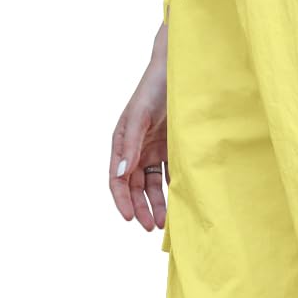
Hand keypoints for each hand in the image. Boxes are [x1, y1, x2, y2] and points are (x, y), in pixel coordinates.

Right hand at [110, 22, 168, 228]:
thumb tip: (121, 175)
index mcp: (122, 143)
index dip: (122, 199)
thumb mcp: (139, 116)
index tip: (130, 217)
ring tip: (164, 222)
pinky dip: (173, 190)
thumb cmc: (154, 88)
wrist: (179, 71)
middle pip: (135, 186)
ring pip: (152, 184)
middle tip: (150, 226)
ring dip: (156, 203)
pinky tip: (178, 203)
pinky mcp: (172, 148)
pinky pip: (170, 174)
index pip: (117, 179)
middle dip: (140, 207)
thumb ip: (130, 144)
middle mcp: (136, 149)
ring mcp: (154, 149)